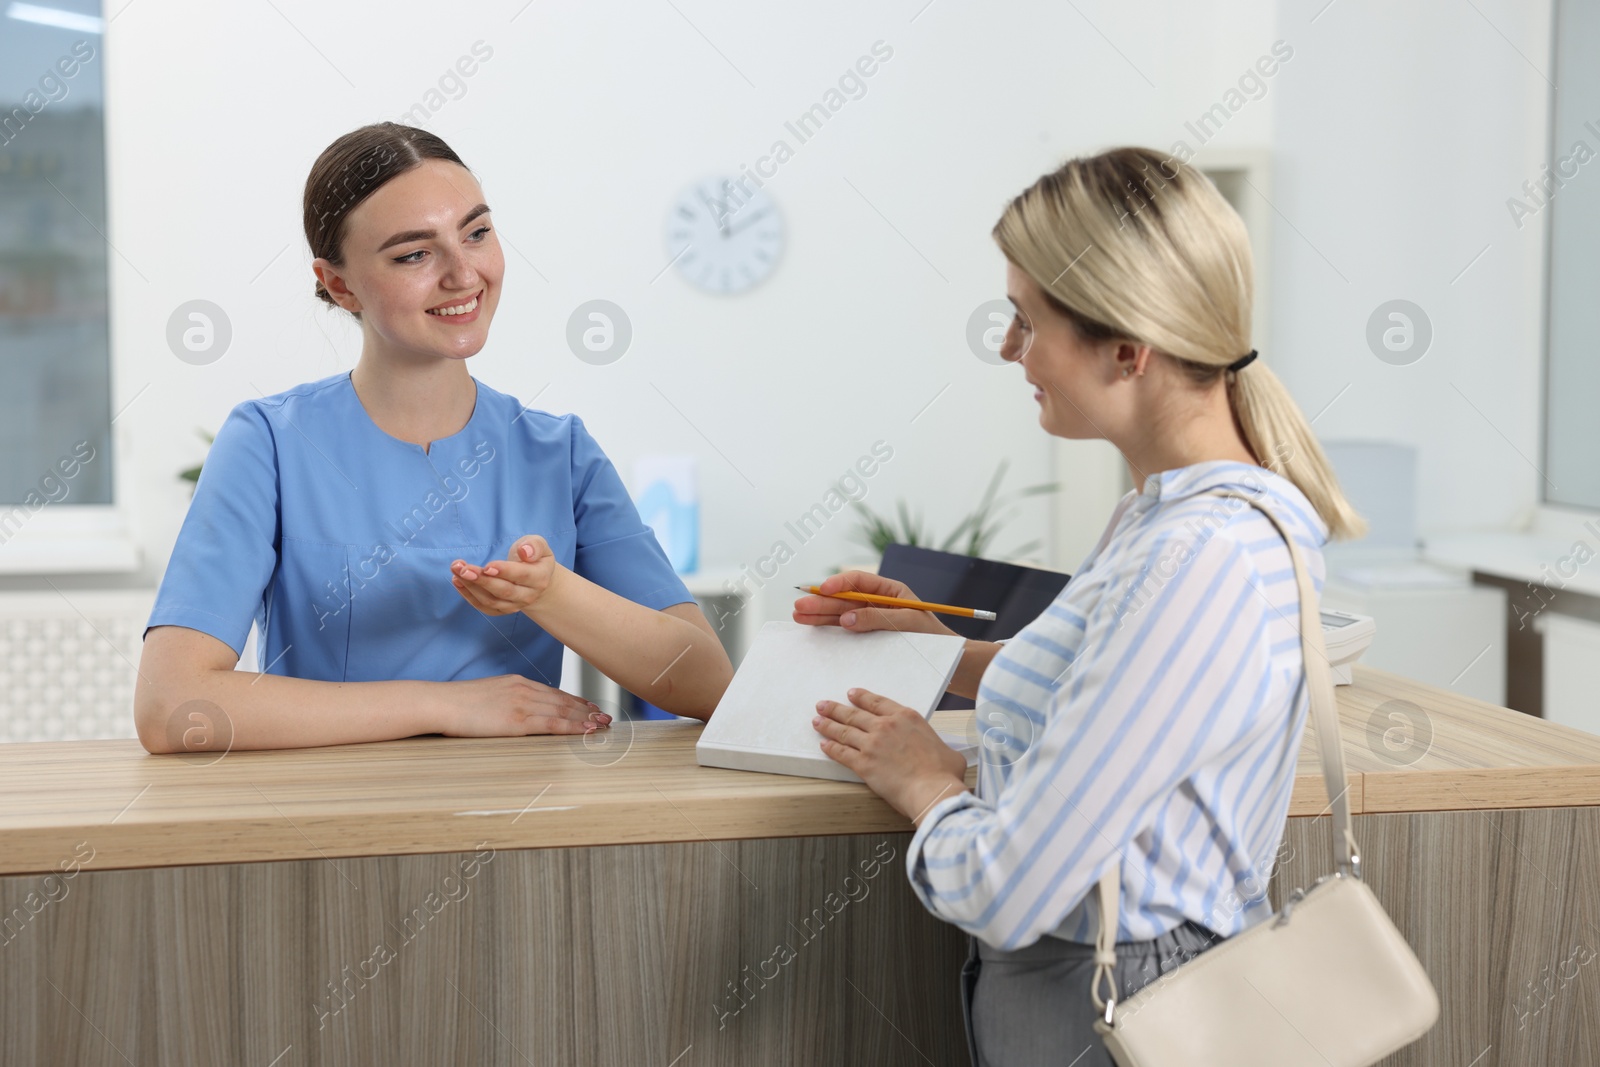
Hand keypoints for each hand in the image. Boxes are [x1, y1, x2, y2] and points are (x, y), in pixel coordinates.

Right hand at [432, 674, 611, 736]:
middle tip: (606, 717)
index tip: (590, 707)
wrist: (440, 703)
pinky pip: (552, 724)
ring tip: (603, 725)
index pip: (553, 692)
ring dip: (586, 719)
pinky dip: (573, 728)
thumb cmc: (456, 703)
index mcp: (516, 683)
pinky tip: (586, 731)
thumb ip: (503, 701)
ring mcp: (522, 704)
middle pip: (563, 700)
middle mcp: (524, 690)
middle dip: (587, 710)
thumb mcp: (485, 695)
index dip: (575, 701)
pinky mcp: (517, 720)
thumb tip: (510, 712)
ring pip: (563, 712)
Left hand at [451, 535, 559, 617]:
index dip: (504, 571)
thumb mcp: (538, 544)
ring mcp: (515, 605)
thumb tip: (524, 552)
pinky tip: (457, 581)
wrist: (535, 579)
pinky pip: (484, 607)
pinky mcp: (502, 610)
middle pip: (503, 591)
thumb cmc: (533, 557)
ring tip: (456, 570)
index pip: (522, 576)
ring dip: (471, 586)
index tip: (487, 566)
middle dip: (481, 580)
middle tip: (463, 569)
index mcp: (539, 578)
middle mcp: (528, 595)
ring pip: (491, 600)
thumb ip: (534, 546)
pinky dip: (468, 596)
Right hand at [792, 570, 958, 637]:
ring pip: (839, 612)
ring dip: (818, 613)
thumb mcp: (907, 623)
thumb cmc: (932, 637)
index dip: (839, 584)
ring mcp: (870, 617)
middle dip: (821, 601)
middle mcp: (877, 601)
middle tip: (799, 605)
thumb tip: (847, 618)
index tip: (823, 589)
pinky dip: (827, 625)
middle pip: (844, 598)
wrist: (946, 659)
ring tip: (798, 614)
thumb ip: (876, 618)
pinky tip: (811, 624)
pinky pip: (844, 626)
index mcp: (890, 590)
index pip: (859, 581)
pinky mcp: (867, 632)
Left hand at [813, 687, 968, 822]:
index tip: (851, 694)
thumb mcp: (947, 751)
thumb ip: (937, 748)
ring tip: (817, 721)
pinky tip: (823, 746)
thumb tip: (945, 757)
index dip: (861, 697)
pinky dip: (831, 748)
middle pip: (854, 714)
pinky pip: (842, 753)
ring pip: (844, 731)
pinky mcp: (863, 764)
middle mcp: (886, 726)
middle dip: (836, 709)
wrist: (933, 790)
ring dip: (828, 725)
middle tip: (823, 705)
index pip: (877, 702)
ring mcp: (872, 744)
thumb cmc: (943, 773)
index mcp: (907, 718)